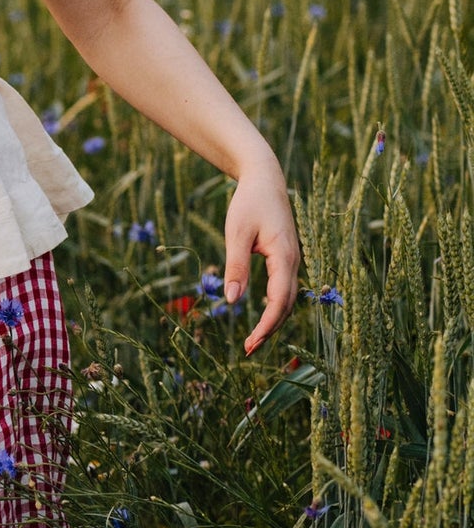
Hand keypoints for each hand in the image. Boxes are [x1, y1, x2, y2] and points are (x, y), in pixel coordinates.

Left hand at [223, 150, 300, 355]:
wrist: (265, 178)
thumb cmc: (249, 202)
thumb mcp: (237, 233)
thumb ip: (236, 266)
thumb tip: (233, 301)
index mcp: (284, 256)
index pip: (279, 300)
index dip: (266, 325)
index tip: (250, 343)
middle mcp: (294, 261)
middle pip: (287, 305)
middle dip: (270, 329)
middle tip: (249, 349)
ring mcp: (292, 260)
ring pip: (288, 299)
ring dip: (273, 320)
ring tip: (254, 339)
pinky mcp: (286, 258)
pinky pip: (284, 289)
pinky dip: (275, 307)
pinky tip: (262, 318)